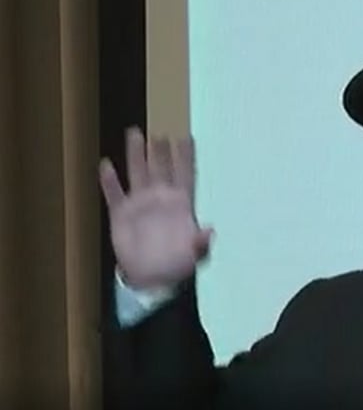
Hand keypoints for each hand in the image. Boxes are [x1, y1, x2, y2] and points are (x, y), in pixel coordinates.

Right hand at [99, 127, 212, 289]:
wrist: (152, 280)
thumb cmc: (178, 266)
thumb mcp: (195, 255)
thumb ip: (202, 243)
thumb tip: (210, 231)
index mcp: (181, 204)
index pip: (185, 174)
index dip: (186, 157)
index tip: (187, 137)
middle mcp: (161, 198)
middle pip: (161, 167)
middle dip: (160, 149)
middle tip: (159, 130)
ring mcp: (140, 204)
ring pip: (138, 173)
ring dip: (136, 154)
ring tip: (134, 133)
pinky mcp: (121, 214)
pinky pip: (114, 193)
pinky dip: (110, 180)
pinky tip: (106, 165)